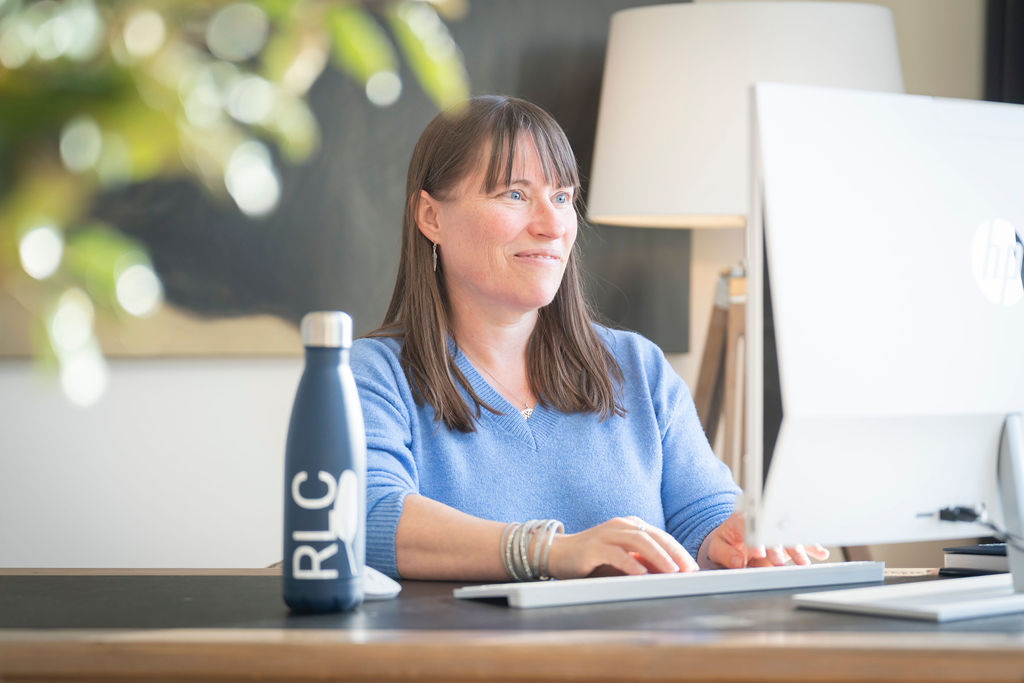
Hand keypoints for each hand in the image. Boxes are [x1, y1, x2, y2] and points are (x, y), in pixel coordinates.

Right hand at [546, 516, 698, 578]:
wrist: (557, 553)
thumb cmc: (593, 558)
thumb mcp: (623, 559)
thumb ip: (643, 562)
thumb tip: (669, 574)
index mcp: (630, 526)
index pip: (661, 536)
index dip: (678, 550)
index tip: (692, 567)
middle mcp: (620, 525)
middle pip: (654, 536)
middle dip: (674, 553)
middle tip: (689, 569)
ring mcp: (607, 534)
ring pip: (638, 541)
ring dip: (658, 556)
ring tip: (672, 571)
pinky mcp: (593, 547)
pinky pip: (616, 553)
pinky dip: (631, 563)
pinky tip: (642, 573)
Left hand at [698, 511, 829, 568]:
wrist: (733, 539)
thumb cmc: (726, 541)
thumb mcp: (718, 546)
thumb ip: (726, 554)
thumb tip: (737, 562)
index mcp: (743, 520)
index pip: (751, 526)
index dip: (755, 539)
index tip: (757, 551)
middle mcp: (764, 524)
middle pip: (773, 533)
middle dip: (777, 547)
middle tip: (778, 561)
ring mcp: (777, 532)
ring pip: (789, 539)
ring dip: (797, 550)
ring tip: (802, 562)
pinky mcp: (787, 541)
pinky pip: (802, 542)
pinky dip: (812, 547)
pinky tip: (821, 553)